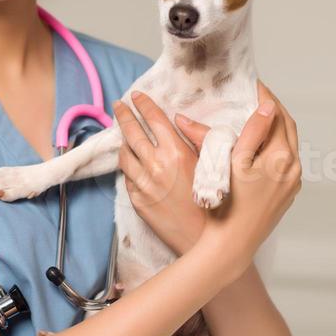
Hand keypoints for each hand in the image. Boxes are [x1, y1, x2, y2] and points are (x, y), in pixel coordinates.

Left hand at [112, 91, 211, 255]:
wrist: (204, 239)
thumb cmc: (217, 202)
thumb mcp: (213, 163)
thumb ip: (196, 138)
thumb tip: (179, 120)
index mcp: (176, 152)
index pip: (153, 119)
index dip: (143, 105)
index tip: (136, 96)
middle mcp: (156, 165)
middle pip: (131, 133)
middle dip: (123, 115)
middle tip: (119, 106)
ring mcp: (144, 184)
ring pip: (125, 156)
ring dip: (123, 142)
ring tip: (124, 135)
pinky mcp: (138, 200)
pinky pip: (128, 178)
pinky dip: (129, 168)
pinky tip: (132, 164)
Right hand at [200, 79, 301, 274]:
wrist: (231, 244)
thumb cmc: (227, 205)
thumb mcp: (233, 162)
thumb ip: (252, 132)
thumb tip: (266, 108)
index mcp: (282, 158)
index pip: (278, 116)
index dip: (266, 98)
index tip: (253, 85)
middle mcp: (293, 169)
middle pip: (287, 129)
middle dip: (272, 111)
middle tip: (254, 98)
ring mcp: (291, 184)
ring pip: (285, 147)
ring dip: (272, 130)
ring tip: (252, 120)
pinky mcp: (285, 195)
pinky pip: (282, 163)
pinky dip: (272, 149)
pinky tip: (255, 150)